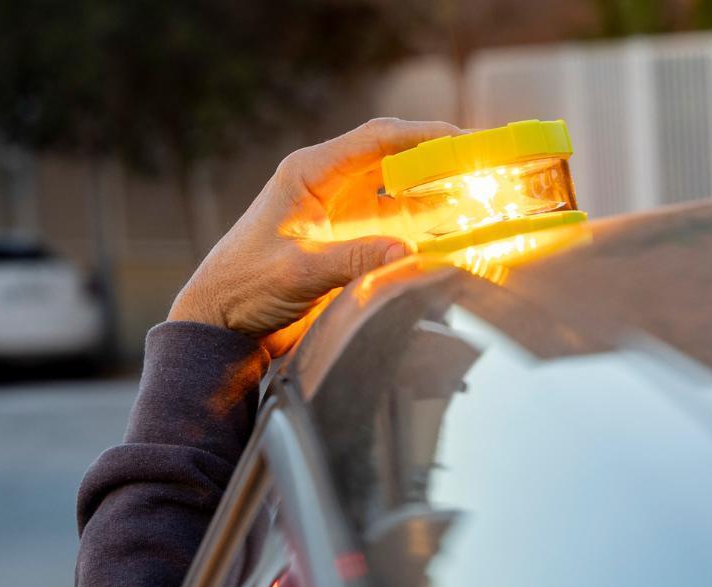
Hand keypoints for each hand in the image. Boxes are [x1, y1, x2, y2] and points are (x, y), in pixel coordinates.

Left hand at [168, 117, 461, 355]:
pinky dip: (428, 230)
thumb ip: (349, 259)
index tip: (468, 144)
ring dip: (443, 198)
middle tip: (492, 169)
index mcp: (309, 174)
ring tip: (489, 201)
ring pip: (404, 196)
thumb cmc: (241, 288)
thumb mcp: (296, 272)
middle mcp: (329, 187)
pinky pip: (397, 228)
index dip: (426, 137)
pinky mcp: (348, 244)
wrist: (219, 323)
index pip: (378, 140)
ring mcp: (341, 215)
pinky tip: (458, 234)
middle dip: (445, 164)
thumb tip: (403, 249)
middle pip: (399, 162)